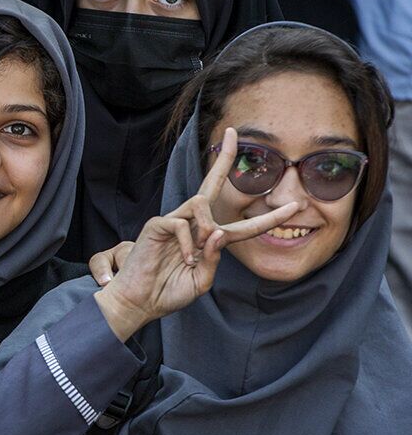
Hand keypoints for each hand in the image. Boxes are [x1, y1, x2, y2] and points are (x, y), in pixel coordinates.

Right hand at [94, 127, 301, 340]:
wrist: (139, 301)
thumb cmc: (168, 293)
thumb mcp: (201, 282)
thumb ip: (213, 259)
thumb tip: (216, 233)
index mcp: (209, 239)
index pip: (244, 224)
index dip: (270, 217)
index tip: (295, 207)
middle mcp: (193, 224)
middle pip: (212, 183)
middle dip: (224, 158)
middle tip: (233, 132)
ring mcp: (174, 222)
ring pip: (201, 203)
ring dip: (206, 228)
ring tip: (194, 256)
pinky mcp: (157, 225)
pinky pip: (181, 223)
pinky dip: (189, 243)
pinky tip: (184, 259)